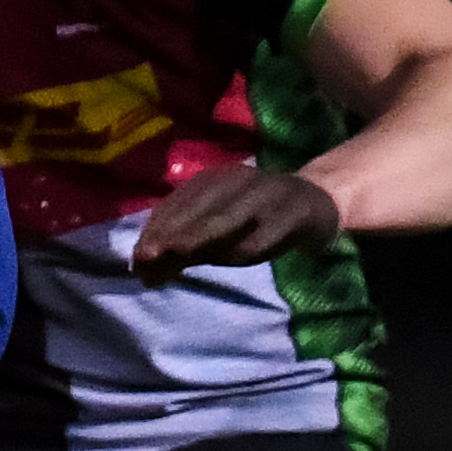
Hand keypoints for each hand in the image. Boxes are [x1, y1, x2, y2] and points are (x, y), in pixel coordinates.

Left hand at [129, 165, 344, 281]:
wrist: (315, 201)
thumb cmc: (255, 218)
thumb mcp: (216, 225)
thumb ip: (183, 242)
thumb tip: (142, 270)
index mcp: (213, 180)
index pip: (176, 205)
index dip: (154, 232)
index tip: (136, 260)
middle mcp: (238, 180)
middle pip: (199, 211)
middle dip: (171, 236)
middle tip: (147, 261)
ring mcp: (268, 193)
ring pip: (230, 218)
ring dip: (201, 238)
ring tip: (176, 257)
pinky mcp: (296, 211)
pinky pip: (267, 231)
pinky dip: (247, 246)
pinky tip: (231, 261)